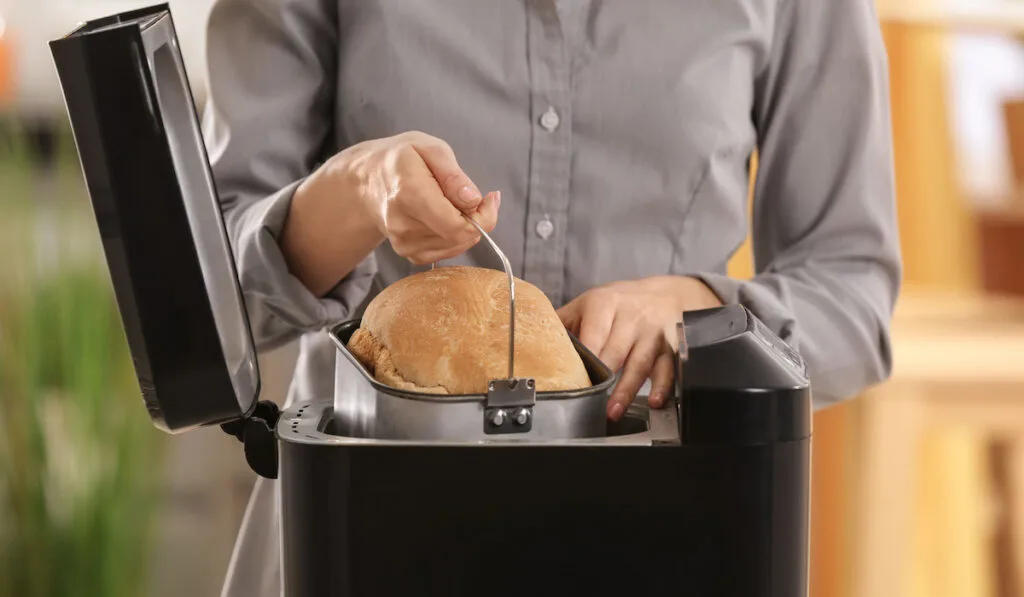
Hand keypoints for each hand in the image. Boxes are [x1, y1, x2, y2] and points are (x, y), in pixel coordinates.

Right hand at [344, 131, 499, 263]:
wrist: (369, 179)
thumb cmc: (403, 159)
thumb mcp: (431, 149)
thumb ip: (454, 176)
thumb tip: (473, 200)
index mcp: (411, 195)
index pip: (459, 227)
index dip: (484, 218)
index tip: (489, 198)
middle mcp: (404, 225)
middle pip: (461, 237)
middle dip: (476, 218)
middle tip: (468, 195)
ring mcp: (404, 243)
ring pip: (456, 246)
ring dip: (464, 226)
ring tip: (449, 201)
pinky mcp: (408, 253)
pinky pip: (446, 251)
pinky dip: (453, 236)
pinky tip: (442, 215)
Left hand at [557, 276, 721, 420]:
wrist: (665, 294)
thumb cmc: (620, 303)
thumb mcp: (590, 303)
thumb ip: (563, 322)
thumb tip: (529, 342)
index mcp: (604, 304)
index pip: (593, 335)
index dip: (585, 359)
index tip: (574, 380)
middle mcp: (631, 317)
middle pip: (615, 352)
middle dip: (603, 378)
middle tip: (588, 402)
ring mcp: (652, 333)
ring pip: (640, 363)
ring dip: (626, 390)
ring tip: (613, 412)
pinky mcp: (670, 347)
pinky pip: (668, 368)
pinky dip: (663, 386)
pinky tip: (654, 401)